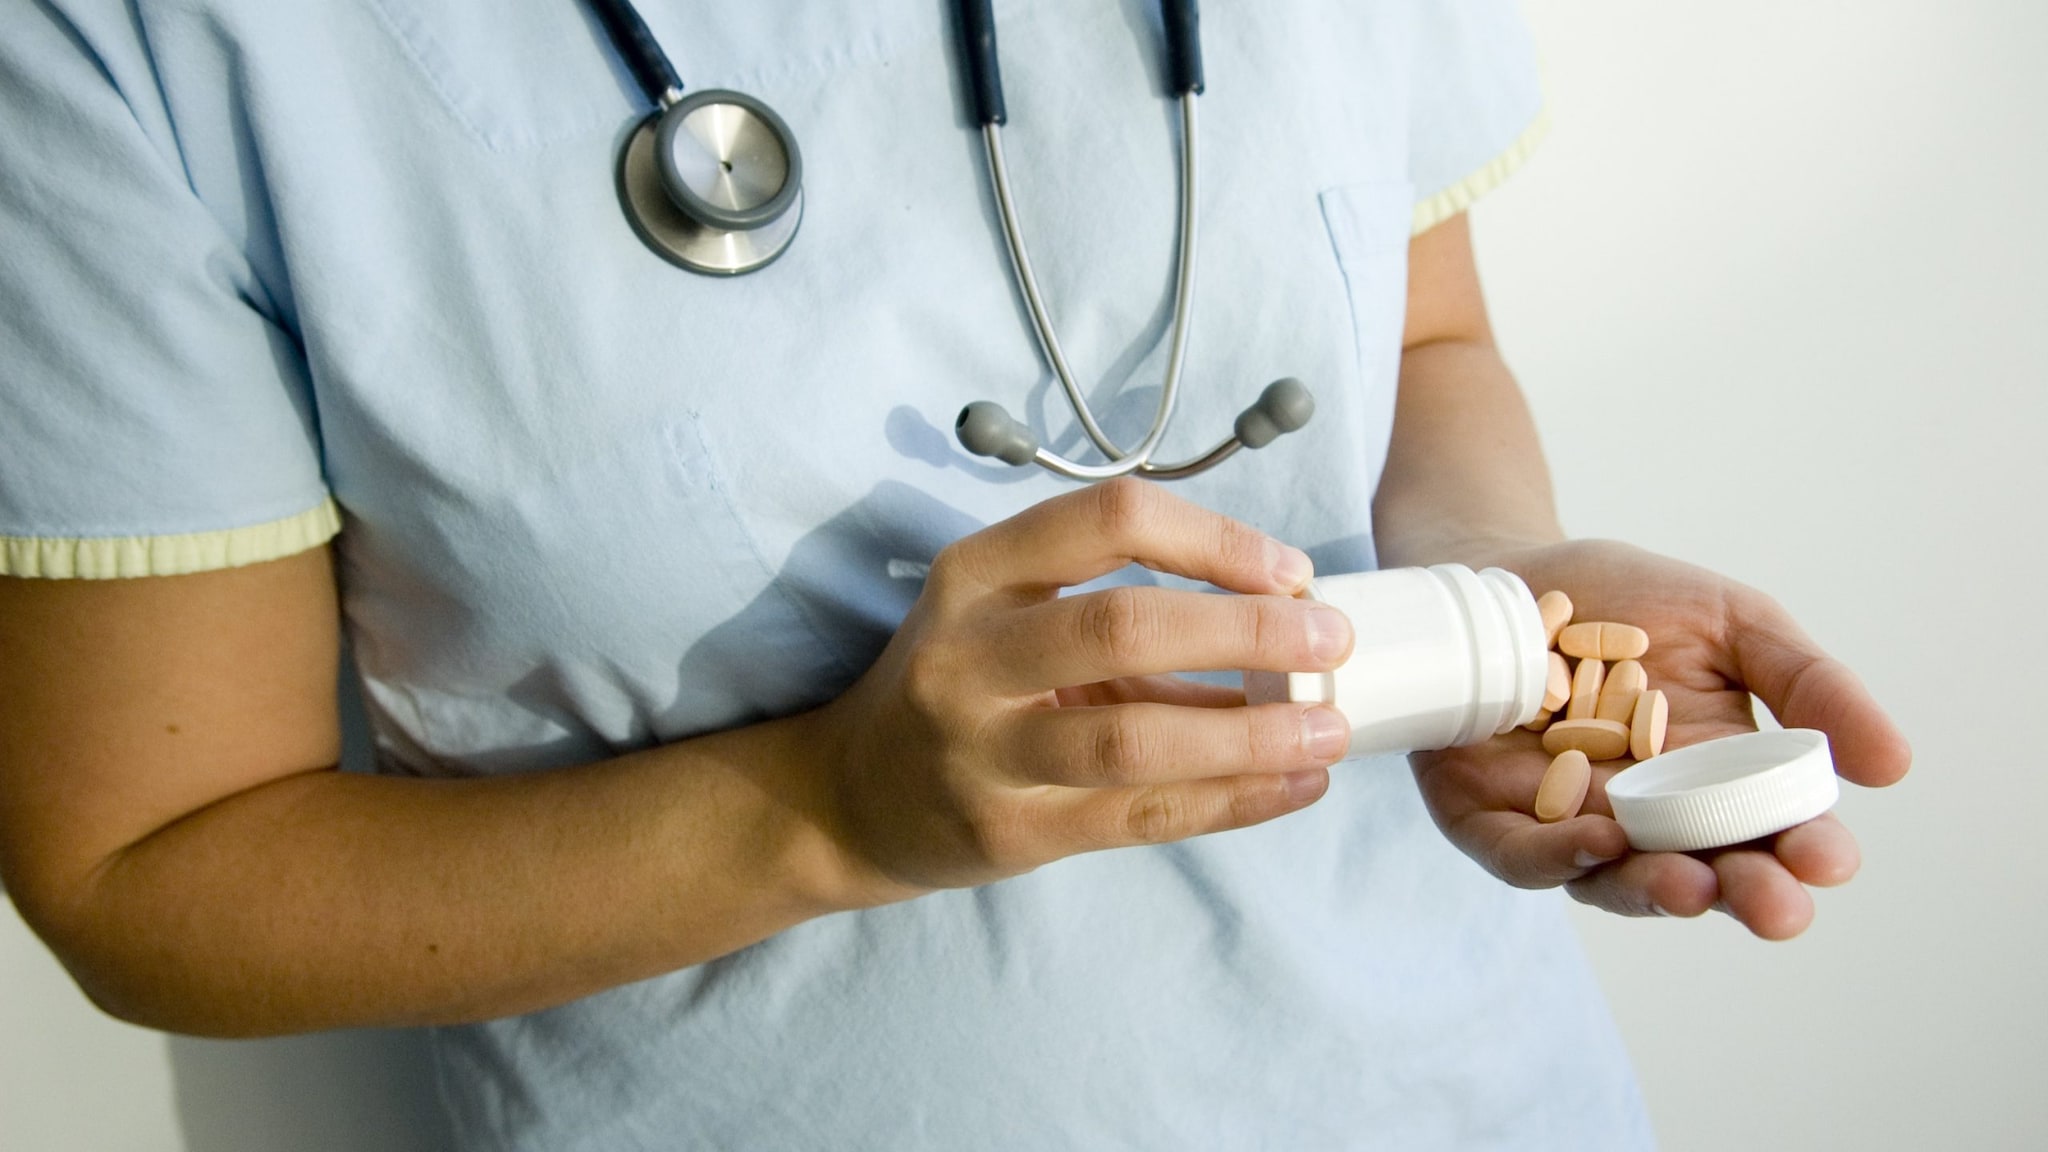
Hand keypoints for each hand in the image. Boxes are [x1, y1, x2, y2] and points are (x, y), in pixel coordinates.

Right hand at [800, 479, 1354, 899]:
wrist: (849, 797)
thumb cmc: (960, 686)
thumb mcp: (1009, 618)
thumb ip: (1124, 612)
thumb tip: (1285, 620)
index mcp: (976, 572)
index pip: (1108, 521)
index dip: (1213, 538)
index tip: (1290, 571)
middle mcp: (969, 653)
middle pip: (1126, 625)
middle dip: (1247, 630)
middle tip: (1331, 641)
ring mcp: (981, 748)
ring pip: (1134, 738)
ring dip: (1251, 733)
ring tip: (1330, 730)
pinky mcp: (1007, 830)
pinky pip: (1139, 816)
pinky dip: (1231, 800)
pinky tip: (1293, 785)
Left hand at [1409, 539, 1911, 938]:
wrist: (1505, 574)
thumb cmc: (1622, 600)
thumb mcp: (1733, 624)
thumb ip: (1807, 684)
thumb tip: (1893, 766)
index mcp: (1716, 783)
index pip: (1772, 836)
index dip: (1803, 855)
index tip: (1827, 857)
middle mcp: (1646, 819)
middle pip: (1704, 877)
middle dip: (1743, 896)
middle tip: (1776, 906)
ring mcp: (1565, 824)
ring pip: (1614, 882)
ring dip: (1655, 890)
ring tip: (1694, 886)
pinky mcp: (1487, 819)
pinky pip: (1522, 855)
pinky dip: (1556, 859)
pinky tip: (1595, 842)